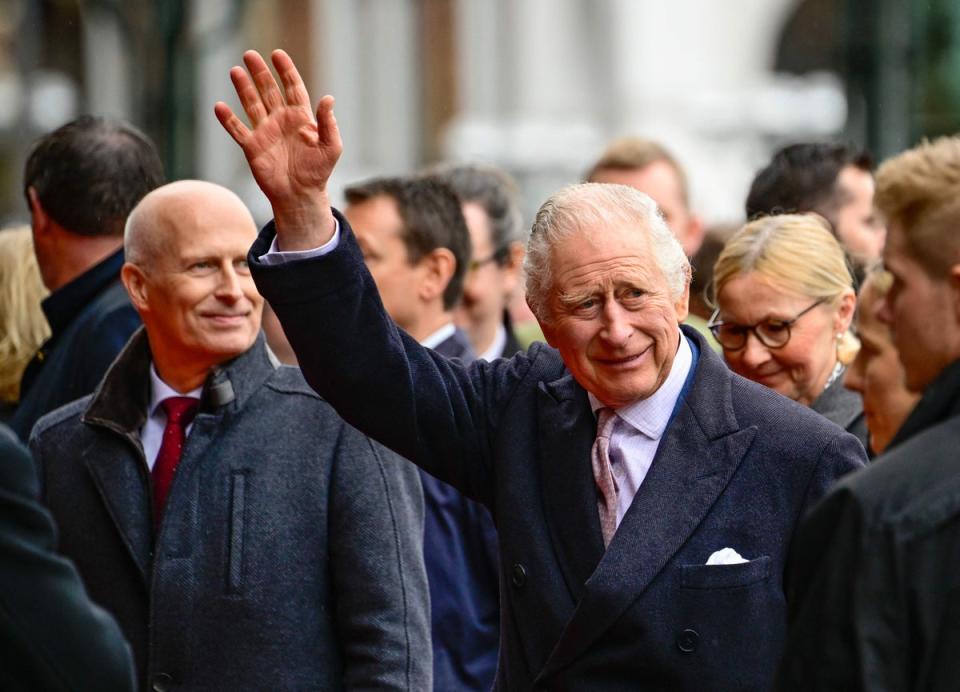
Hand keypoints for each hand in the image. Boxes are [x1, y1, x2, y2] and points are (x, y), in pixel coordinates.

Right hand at [215, 49, 340, 249]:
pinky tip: (219, 106)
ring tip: (235, 71)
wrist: (301, 195)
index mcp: (301, 118)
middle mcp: (281, 120)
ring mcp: (265, 132)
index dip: (286, 70)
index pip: (293, 87)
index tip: (277, 54)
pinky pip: (237, 130)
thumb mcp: (331, 147)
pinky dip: (228, 120)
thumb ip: (328, 123)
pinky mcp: (252, 147)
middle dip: (260, 72)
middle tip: (250, 55)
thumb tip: (328, 98)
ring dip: (243, 88)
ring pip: (251, 104)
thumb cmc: (318, 172)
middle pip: (268, 90)